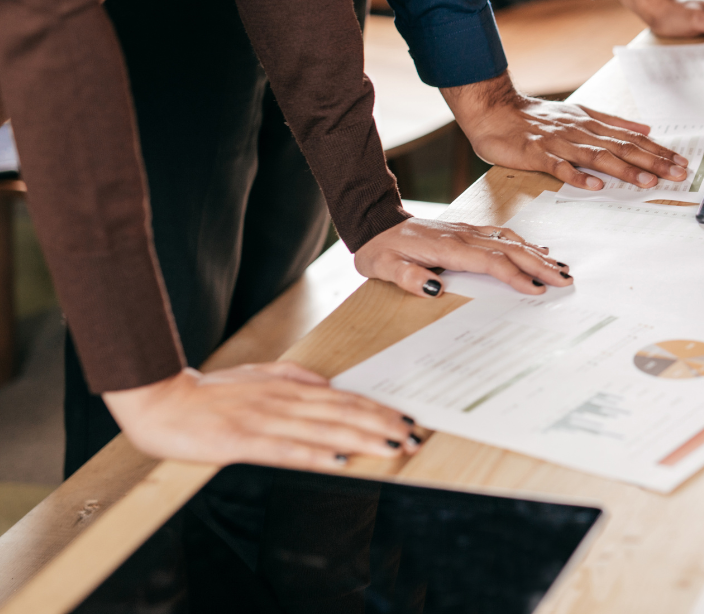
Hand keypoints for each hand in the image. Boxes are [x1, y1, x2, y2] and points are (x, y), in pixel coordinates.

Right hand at [103, 363, 418, 469]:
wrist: (159, 399)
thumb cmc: (207, 392)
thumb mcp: (257, 374)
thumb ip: (294, 376)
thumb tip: (329, 383)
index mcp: (288, 386)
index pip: (344, 399)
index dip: (378, 409)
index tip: (406, 419)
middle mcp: (283, 401)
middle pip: (343, 413)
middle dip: (383, 425)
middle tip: (414, 436)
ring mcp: (264, 420)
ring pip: (324, 429)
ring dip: (363, 438)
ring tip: (393, 446)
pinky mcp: (242, 441)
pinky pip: (287, 450)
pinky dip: (317, 454)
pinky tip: (340, 459)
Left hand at [355, 218, 571, 298]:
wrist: (376, 224)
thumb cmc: (381, 250)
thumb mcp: (383, 267)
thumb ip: (407, 278)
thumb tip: (434, 289)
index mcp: (448, 248)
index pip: (490, 262)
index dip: (515, 276)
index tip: (536, 290)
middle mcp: (464, 236)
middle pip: (510, 249)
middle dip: (539, 265)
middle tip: (565, 280)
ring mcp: (468, 231)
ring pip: (510, 240)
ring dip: (537, 254)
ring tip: (561, 267)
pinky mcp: (468, 230)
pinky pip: (502, 235)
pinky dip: (525, 242)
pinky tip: (539, 249)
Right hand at [442, 72, 689, 188]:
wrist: (494, 111)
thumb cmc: (537, 117)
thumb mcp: (580, 113)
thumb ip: (614, 122)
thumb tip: (646, 127)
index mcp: (592, 124)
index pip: (631, 138)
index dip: (657, 150)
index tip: (681, 162)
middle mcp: (580, 132)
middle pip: (622, 148)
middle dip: (652, 161)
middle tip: (678, 174)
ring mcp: (559, 143)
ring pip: (597, 157)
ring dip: (624, 170)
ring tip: (647, 181)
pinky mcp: (537, 154)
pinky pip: (559, 167)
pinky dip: (577, 176)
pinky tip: (594, 186)